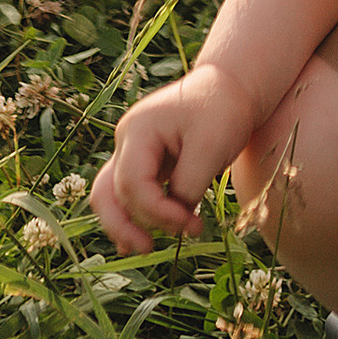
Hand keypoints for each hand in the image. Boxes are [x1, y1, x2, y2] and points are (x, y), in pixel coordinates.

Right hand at [90, 64, 258, 251]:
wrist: (230, 89)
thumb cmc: (222, 111)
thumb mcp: (211, 146)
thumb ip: (188, 184)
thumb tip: (175, 216)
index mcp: (139, 130)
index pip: (133, 184)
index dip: (157, 212)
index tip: (190, 223)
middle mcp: (126, 140)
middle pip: (107, 192)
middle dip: (126, 225)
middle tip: (150, 250)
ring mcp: (131, 151)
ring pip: (109, 195)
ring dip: (124, 224)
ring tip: (144, 248)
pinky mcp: (144, 162)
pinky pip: (128, 193)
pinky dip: (132, 216)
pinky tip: (139, 239)